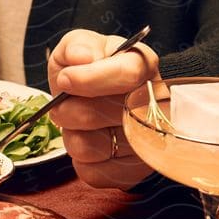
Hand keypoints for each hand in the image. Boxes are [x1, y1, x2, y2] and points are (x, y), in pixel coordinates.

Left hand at [46, 29, 160, 189]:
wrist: (99, 100)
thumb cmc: (90, 72)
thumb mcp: (81, 46)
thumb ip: (78, 45)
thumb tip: (82, 58)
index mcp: (143, 66)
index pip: (128, 74)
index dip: (89, 79)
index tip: (65, 80)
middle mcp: (154, 105)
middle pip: (101, 114)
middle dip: (69, 109)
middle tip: (66, 103)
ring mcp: (148, 141)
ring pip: (92, 146)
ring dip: (72, 135)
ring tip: (79, 122)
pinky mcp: (134, 171)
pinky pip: (94, 172)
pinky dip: (80, 160)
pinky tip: (90, 141)